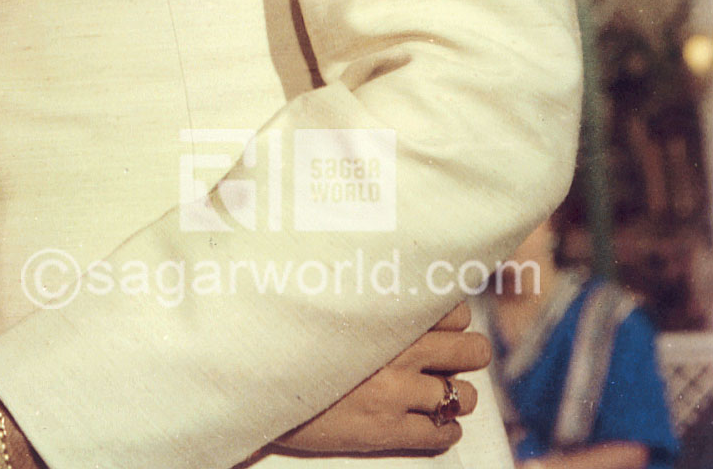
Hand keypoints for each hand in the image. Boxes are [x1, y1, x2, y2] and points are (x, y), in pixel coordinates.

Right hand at [275, 304, 487, 456]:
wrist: (257, 384)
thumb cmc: (288, 339)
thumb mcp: (329, 307)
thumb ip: (368, 302)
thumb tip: (401, 294)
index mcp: (383, 316)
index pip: (452, 310)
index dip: (455, 318)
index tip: (444, 323)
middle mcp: (397, 352)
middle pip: (470, 350)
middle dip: (470, 353)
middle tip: (458, 356)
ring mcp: (396, 394)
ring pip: (464, 396)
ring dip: (459, 394)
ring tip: (445, 393)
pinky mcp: (388, 431)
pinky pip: (443, 434)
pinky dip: (446, 429)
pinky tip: (434, 423)